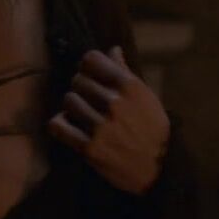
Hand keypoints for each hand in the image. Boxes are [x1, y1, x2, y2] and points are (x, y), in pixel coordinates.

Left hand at [48, 45, 170, 193]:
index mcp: (129, 87)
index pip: (91, 59)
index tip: (89, 74)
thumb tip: (112, 49)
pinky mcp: (89, 148)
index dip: (87, 66)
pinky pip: (58, 126)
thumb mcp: (146, 98)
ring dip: (72, 107)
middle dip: (81, 88)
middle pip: (78, 80)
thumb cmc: (153, 130)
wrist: (160, 169)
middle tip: (87, 99)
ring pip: (68, 101)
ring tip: (81, 114)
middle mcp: (114, 103)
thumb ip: (125, 73)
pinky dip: (59, 124)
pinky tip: (68, 126)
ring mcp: (100, 126)